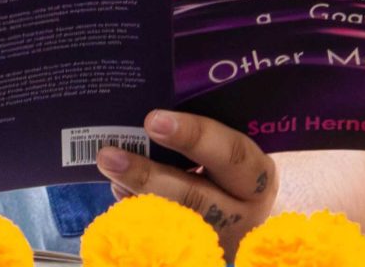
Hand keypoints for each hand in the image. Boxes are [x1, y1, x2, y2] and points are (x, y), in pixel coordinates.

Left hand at [96, 109, 276, 257]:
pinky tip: (118, 190)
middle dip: (148, 175)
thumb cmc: (232, 169)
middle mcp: (243, 213)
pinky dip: (135, 211)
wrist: (244, 216)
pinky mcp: (198, 253)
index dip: (193, 136)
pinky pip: (160, 237)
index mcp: (257, 175)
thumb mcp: (233, 151)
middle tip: (110, 155)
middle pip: (195, 197)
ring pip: (172, 221)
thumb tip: (153, 112)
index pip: (231, 154)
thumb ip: (206, 134)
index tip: (153, 120)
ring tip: (107, 169)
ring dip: (134, 194)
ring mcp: (219, 239)